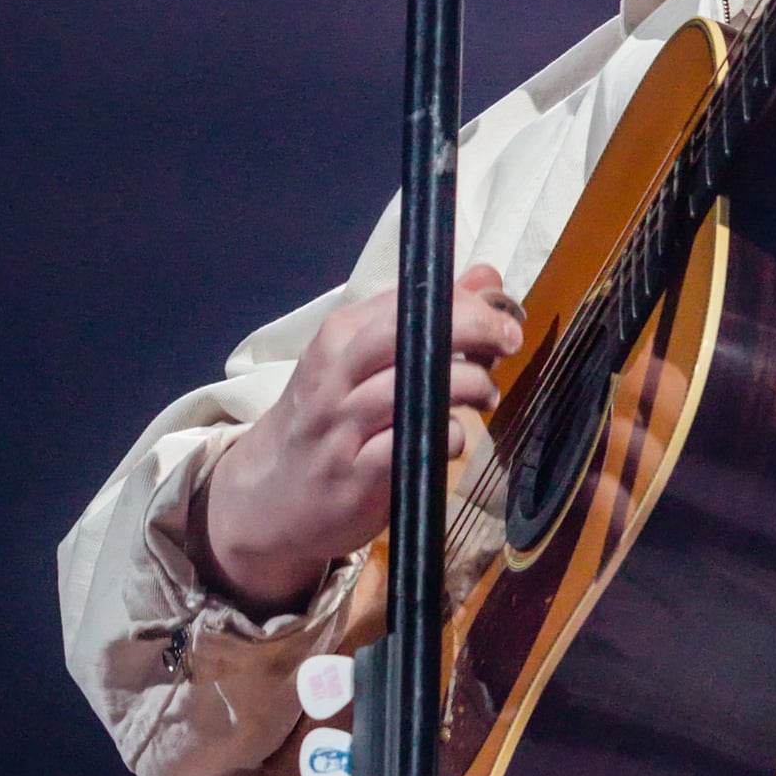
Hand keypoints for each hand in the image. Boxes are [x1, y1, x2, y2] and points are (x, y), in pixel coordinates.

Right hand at [200, 264, 523, 612]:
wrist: (267, 497)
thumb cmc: (326, 419)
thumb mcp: (361, 362)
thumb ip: (423, 320)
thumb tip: (486, 278)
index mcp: (337, 339)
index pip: (405, 301)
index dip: (462, 303)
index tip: (500, 314)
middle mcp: (334, 378)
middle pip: (407, 335)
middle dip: (471, 328)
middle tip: (508, 340)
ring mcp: (341, 429)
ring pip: (413, 391)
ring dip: (467, 386)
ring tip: (484, 395)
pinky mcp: (356, 479)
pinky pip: (414, 447)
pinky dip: (447, 438)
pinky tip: (451, 438)